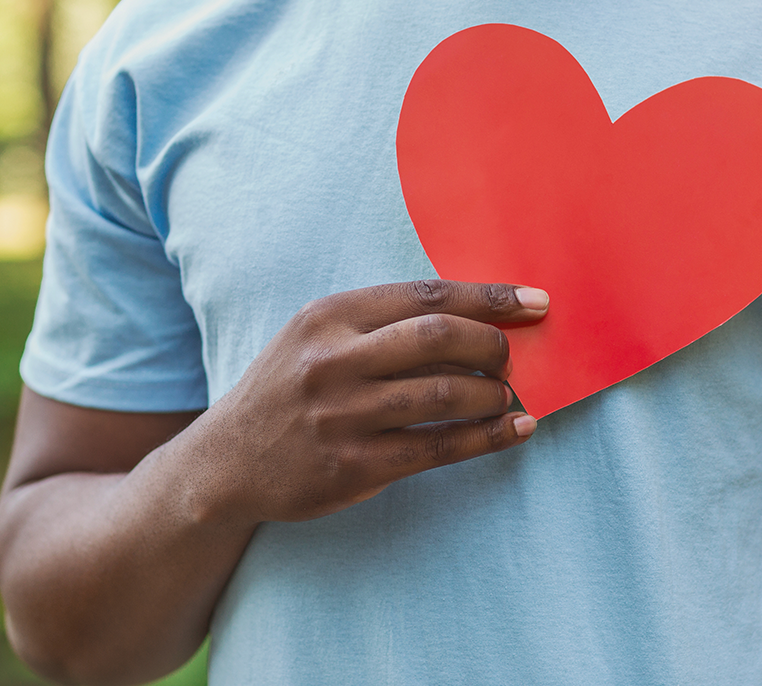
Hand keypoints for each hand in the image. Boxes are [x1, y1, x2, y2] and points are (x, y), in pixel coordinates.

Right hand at [200, 279, 548, 523]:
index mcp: (329, 316)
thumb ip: (381, 322)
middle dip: (493, 344)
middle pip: (439, 337)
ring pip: (445, 394)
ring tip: (507, 395)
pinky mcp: (353, 467)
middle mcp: (333, 361)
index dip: (490, 297)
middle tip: (511, 357)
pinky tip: (515, 430)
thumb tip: (475, 317)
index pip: (426, 295)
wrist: (227, 460)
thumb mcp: (317, 335)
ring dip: (494, 394)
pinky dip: (487, 438)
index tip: (534, 302)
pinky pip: (438, 448)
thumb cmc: (289, 387)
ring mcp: (342, 416)